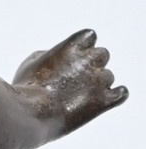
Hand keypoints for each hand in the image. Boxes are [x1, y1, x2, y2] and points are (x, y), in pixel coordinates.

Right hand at [13, 29, 127, 133]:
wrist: (34, 112)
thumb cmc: (28, 86)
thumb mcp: (33, 61)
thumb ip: (52, 55)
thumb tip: (61, 58)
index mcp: (69, 48)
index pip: (89, 36)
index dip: (83, 44)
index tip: (75, 53)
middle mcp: (87, 62)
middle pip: (103, 54)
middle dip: (93, 61)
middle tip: (80, 73)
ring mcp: (97, 82)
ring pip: (109, 75)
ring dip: (99, 81)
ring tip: (83, 91)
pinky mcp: (103, 102)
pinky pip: (121, 93)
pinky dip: (116, 93)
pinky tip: (106, 96)